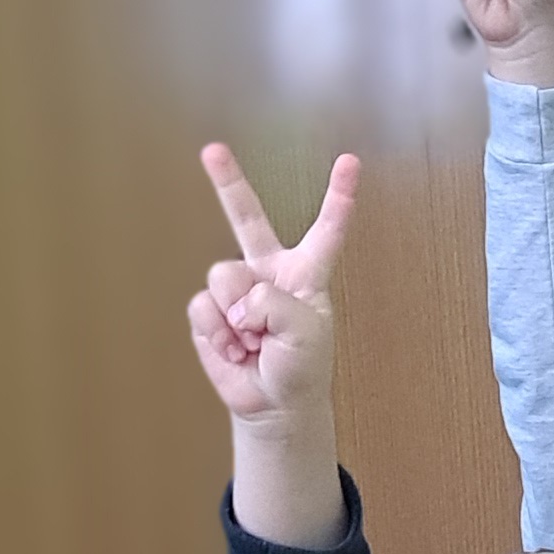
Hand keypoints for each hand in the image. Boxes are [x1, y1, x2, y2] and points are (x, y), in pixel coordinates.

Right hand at [187, 143, 358, 424]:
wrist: (274, 404)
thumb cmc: (301, 367)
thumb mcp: (306, 333)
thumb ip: (275, 303)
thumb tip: (240, 298)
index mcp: (305, 272)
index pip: (326, 230)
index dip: (338, 196)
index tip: (350, 162)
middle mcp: (268, 272)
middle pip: (246, 218)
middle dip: (227, 182)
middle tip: (212, 149)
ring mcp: (236, 290)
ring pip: (223, 276)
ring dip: (237, 316)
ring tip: (254, 340)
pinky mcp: (210, 312)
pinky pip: (203, 307)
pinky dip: (218, 332)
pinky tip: (234, 349)